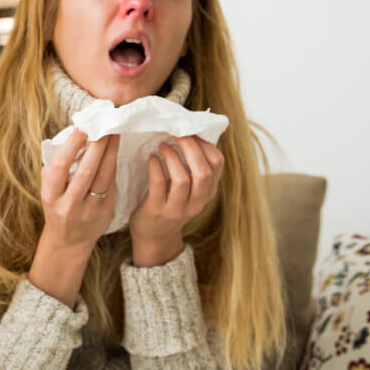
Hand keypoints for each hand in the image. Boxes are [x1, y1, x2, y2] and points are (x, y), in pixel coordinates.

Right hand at [28, 130, 118, 305]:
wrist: (68, 241)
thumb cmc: (57, 207)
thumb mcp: (48, 191)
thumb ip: (55, 170)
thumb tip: (70, 139)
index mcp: (50, 196)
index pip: (61, 166)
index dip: (72, 146)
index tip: (82, 128)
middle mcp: (69, 205)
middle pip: (86, 170)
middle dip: (97, 145)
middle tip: (104, 125)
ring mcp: (89, 210)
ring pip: (103, 177)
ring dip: (110, 152)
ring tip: (114, 133)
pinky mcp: (105, 212)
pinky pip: (111, 184)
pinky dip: (113, 165)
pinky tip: (115, 151)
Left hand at [128, 136, 223, 266]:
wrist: (154, 237)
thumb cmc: (171, 205)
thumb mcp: (190, 191)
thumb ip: (194, 169)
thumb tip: (191, 134)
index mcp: (207, 192)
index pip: (218, 164)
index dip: (206, 145)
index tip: (191, 132)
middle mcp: (197, 202)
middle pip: (203, 171)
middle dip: (191, 147)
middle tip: (177, 133)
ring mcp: (177, 208)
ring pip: (183, 179)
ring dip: (172, 157)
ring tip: (162, 145)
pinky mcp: (157, 211)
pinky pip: (159, 185)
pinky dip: (156, 168)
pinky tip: (152, 158)